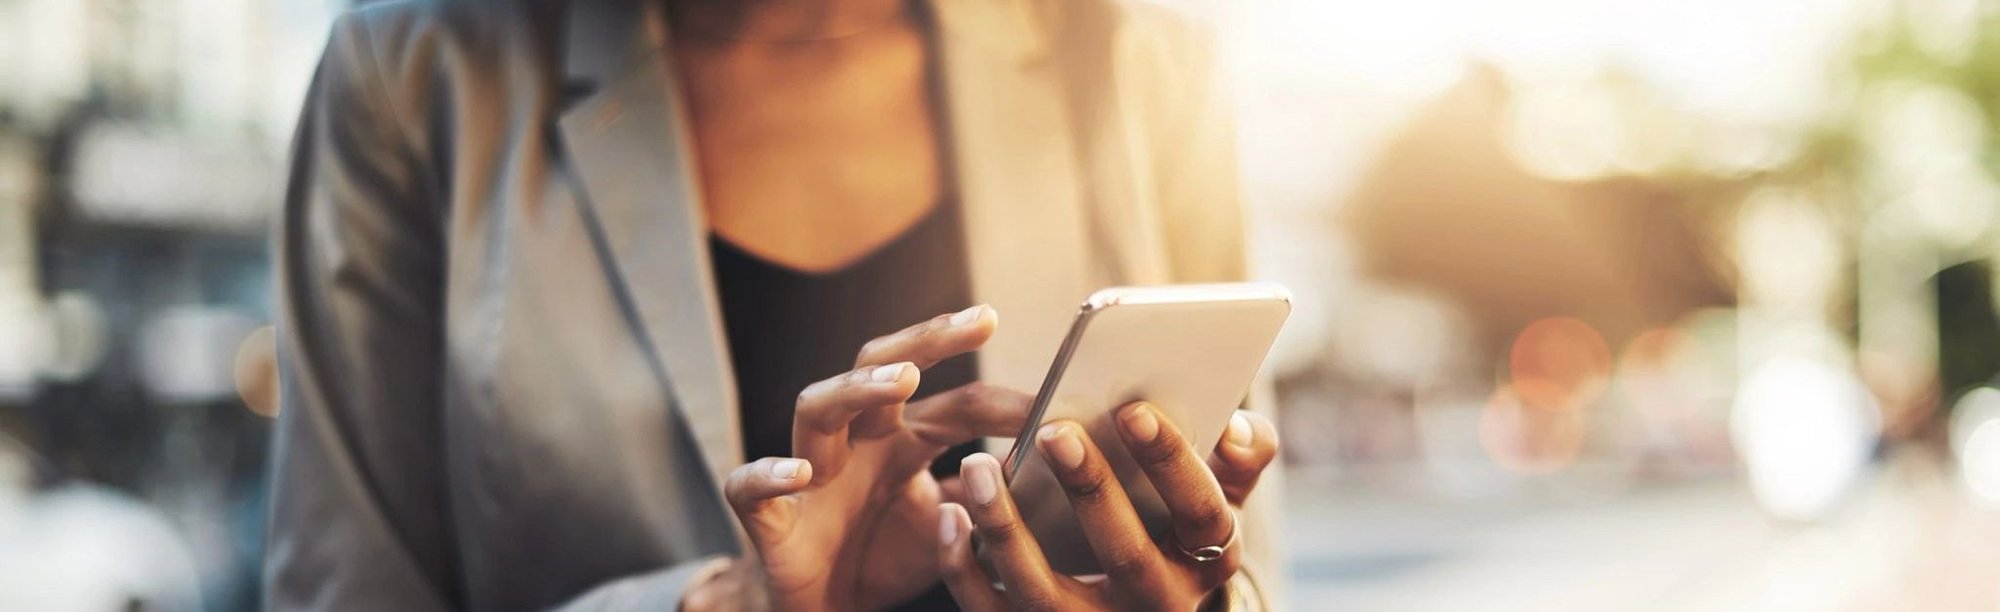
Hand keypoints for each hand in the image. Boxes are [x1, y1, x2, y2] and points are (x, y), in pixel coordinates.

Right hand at [712, 305, 1034, 611]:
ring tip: (904, 380)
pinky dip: (771, 473)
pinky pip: (752, 485)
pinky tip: (800, 471)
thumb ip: (988, 495)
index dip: (1006, 402)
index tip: (1059, 399)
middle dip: (928, 340)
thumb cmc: (881, 558)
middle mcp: (856, 441)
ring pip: (817, 406)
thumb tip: (1050, 466)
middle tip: (979, 320)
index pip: (958, 404)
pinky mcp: (768, 516)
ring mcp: (809, 471)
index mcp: (902, 440)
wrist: (821, 611)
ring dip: (858, 388)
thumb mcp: (950, 527)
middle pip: (882, 367)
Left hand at [936, 403, 1279, 610]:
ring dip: (1006, 527)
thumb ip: (1240, 459)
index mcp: (1205, 560)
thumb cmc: (1171, 530)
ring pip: (1042, 591)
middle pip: (1125, 554)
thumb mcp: (1214, 501)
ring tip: (978, 465)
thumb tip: (1240, 426)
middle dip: (1091, 490)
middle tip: (1054, 429)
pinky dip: (964, 567)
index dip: (1172, 463)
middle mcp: (1154, 605)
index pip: (1202, 514)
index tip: (1134, 409)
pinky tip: (950, 514)